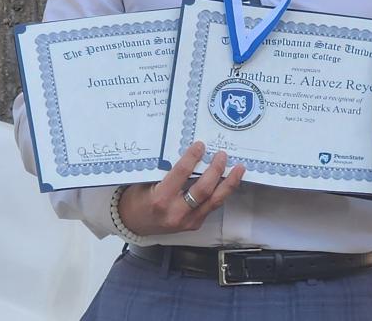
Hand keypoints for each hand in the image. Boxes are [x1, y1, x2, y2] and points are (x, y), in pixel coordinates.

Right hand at [117, 141, 244, 236]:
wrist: (132, 224)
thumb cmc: (138, 198)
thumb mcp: (146, 181)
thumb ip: (166, 170)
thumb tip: (189, 152)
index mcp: (161, 198)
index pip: (181, 173)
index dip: (192, 157)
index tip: (200, 145)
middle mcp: (176, 212)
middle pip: (203, 189)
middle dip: (216, 170)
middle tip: (222, 155)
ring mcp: (187, 221)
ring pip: (214, 201)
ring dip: (228, 183)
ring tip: (239, 169)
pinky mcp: (194, 225)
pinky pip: (212, 207)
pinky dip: (222, 193)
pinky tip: (229, 182)